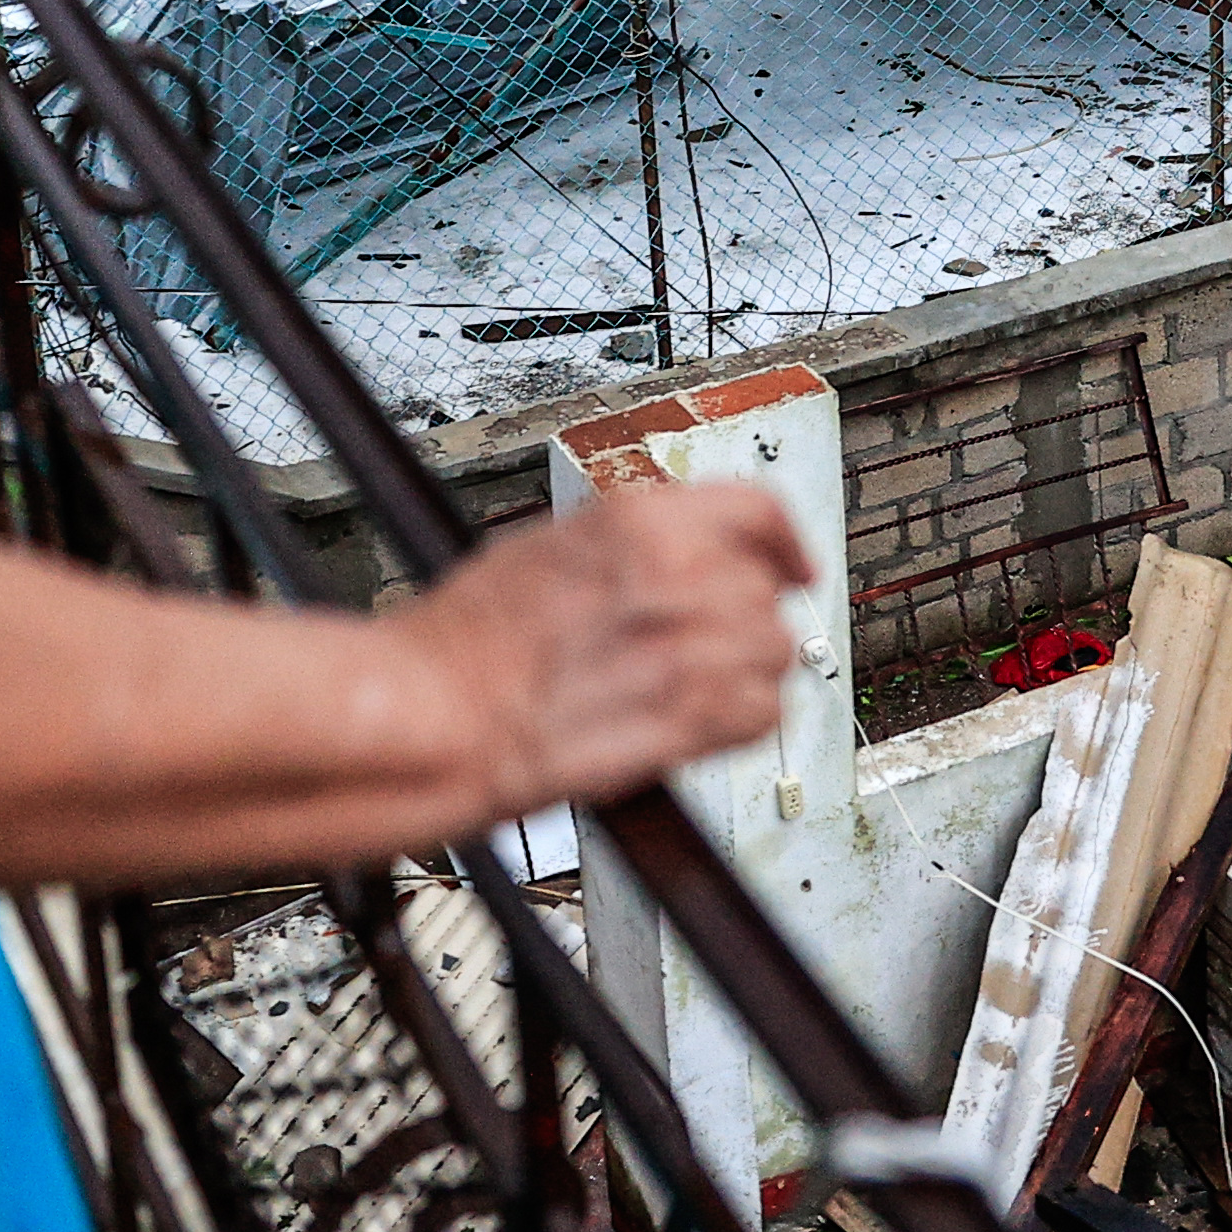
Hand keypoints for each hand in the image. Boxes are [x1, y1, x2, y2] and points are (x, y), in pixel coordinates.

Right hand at [399, 482, 810, 819]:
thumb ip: (632, 544)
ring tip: (692, 687)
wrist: (437, 714)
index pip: (756, 509)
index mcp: (638, 520)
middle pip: (766, 588)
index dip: (785, 540)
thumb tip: (678, 554)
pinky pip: (764, 713)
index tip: (794, 564)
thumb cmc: (464, 643)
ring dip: (746, 672)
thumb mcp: (546, 547)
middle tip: (703, 647)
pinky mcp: (690, 716)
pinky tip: (701, 722)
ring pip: (775, 651)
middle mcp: (675, 572)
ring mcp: (688, 645)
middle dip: (742, 619)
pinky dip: (741, 722)